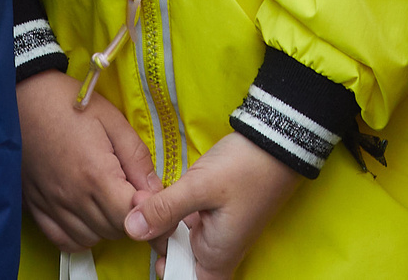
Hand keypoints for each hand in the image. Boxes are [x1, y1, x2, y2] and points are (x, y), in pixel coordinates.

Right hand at [17, 70, 156, 250]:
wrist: (23, 98)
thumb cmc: (68, 103)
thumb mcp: (112, 120)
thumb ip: (137, 158)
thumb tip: (156, 190)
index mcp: (95, 174)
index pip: (132, 216)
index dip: (149, 210)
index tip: (152, 197)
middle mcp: (73, 197)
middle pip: (114, 230)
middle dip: (131, 216)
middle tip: (133, 194)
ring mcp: (53, 206)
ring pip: (91, 239)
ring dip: (107, 226)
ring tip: (109, 200)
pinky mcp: (36, 208)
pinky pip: (64, 241)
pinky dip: (81, 235)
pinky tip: (87, 214)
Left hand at [123, 132, 302, 278]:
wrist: (275, 140)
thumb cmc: (246, 168)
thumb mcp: (200, 186)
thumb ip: (165, 209)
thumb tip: (132, 228)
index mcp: (218, 256)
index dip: (169, 272)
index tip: (154, 248)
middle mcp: (217, 249)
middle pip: (179, 263)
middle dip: (158, 242)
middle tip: (145, 215)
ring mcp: (215, 230)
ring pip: (179, 241)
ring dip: (162, 224)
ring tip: (147, 200)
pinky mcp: (213, 212)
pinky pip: (186, 223)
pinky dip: (171, 212)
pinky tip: (159, 195)